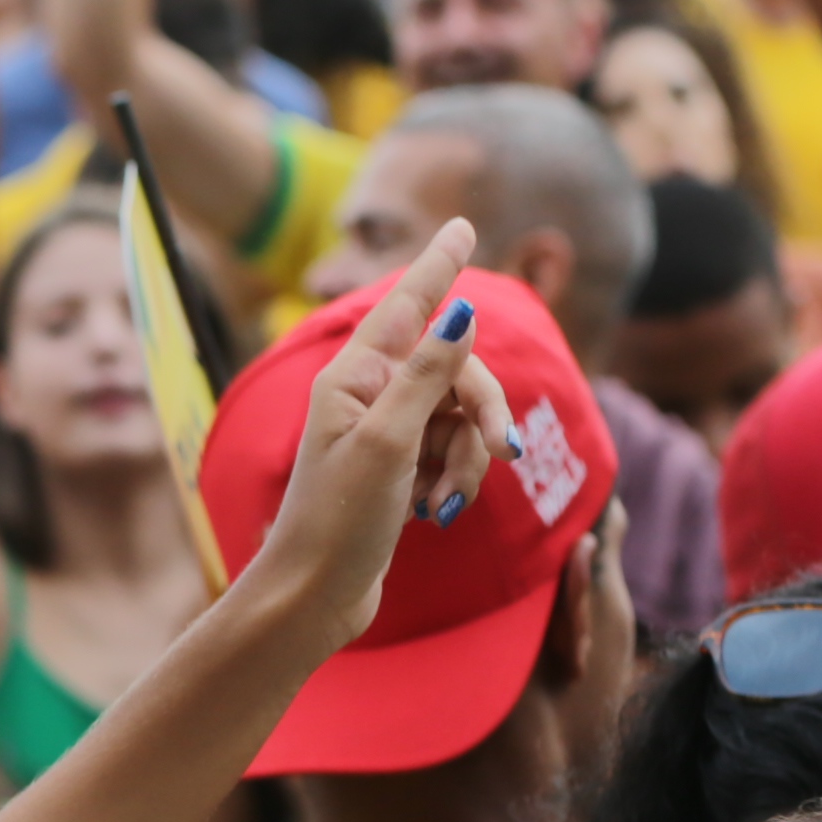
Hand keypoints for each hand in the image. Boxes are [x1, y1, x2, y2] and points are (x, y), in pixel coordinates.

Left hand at [240, 222, 507, 640]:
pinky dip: (454, 480)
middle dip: (483, 411)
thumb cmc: (339, 521)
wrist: (316, 597)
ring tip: (444, 502)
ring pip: (462, 418)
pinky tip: (433, 514)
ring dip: (468, 458)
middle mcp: (367, 396)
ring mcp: (385, 432)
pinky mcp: (399, 468)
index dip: (438, 265)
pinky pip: (452, 453)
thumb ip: (428, 375)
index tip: (462, 225)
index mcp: (353, 377)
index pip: (408, 305)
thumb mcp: (389, 442)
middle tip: (504, 450)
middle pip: (457, 370)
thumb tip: (460, 311)